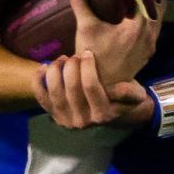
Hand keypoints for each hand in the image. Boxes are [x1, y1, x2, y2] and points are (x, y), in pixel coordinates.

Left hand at [34, 51, 155, 128]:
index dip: (87, 66)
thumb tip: (117, 88)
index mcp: (102, 114)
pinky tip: (43, 67)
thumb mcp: (134, 96)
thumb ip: (130, 92)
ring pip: (54, 91)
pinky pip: (41, 98)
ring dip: (55, 70)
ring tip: (62, 59)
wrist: (109, 115)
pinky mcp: (54, 116)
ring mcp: (66, 120)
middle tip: (74, 55)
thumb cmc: (122, 100)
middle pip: (71, 88)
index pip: (90, 86)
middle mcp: (82, 120)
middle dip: (71, 66)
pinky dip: (38, 81)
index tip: (88, 52)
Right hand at [71, 0, 162, 85]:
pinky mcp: (148, 51)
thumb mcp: (86, 28)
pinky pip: (155, 27)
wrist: (102, 86)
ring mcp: (151, 44)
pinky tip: (142, 11)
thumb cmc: (94, 57)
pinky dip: (151, 15)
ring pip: (159, 17)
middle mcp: (151, 34)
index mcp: (139, 25)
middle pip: (159, 4)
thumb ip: (82, 5)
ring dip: (154, 2)